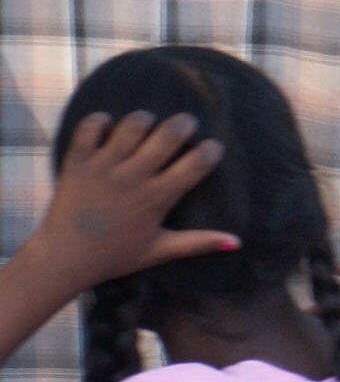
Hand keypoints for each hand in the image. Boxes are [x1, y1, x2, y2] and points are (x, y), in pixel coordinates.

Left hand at [38, 111, 235, 286]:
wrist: (61, 261)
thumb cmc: (113, 256)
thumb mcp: (159, 251)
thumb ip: (199, 243)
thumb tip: (237, 241)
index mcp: (157, 198)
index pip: (197, 163)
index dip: (211, 150)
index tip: (211, 149)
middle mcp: (134, 177)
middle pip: (170, 133)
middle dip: (184, 123)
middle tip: (183, 127)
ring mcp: (104, 167)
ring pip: (132, 124)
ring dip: (144, 120)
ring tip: (146, 125)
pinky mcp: (77, 163)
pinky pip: (89, 127)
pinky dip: (99, 121)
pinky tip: (107, 128)